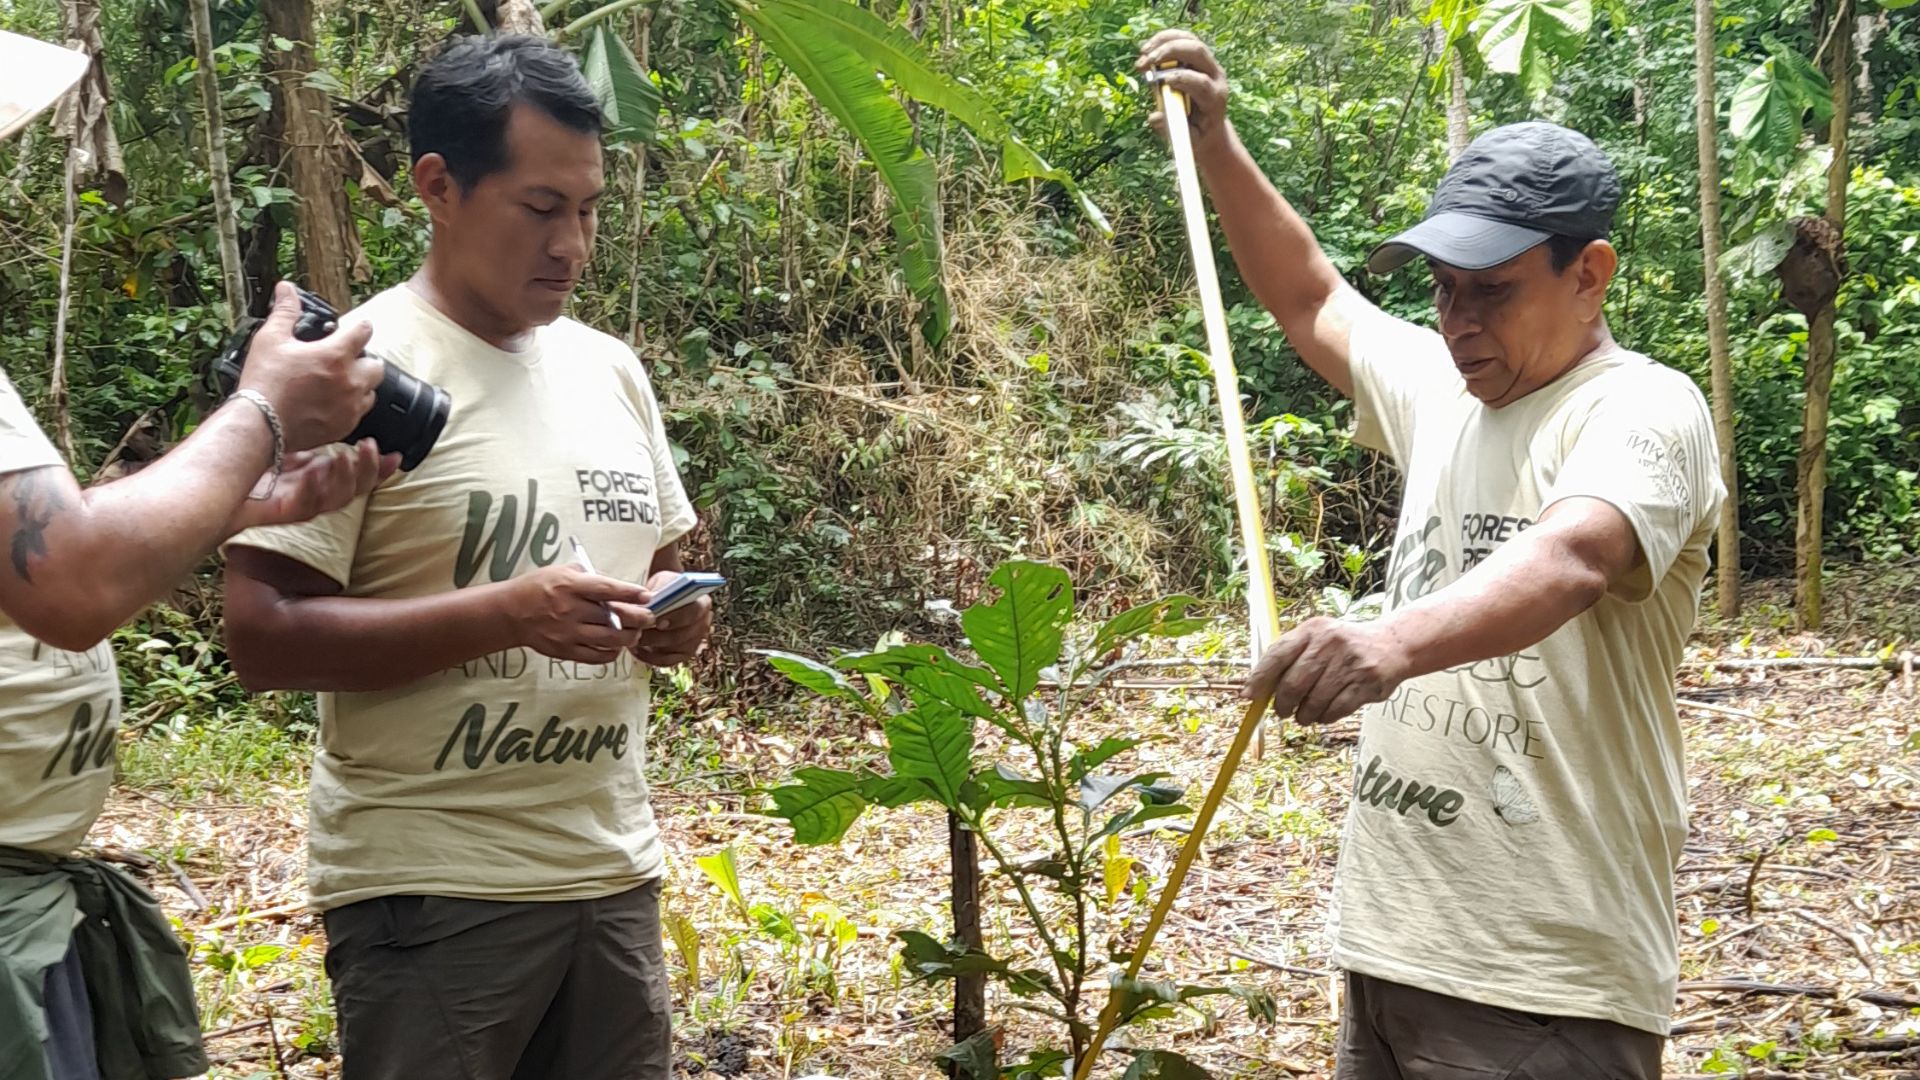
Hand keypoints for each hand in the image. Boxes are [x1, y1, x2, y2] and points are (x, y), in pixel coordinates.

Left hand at [224, 439, 399, 533]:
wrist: (215, 485)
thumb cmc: (246, 463)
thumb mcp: (285, 441)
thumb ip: (310, 429)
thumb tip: (332, 403)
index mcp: (319, 476)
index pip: (359, 475)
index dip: (379, 468)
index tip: (395, 456)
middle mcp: (315, 492)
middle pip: (356, 489)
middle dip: (369, 469)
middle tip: (369, 446)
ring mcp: (302, 504)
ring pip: (338, 499)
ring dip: (347, 478)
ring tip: (344, 456)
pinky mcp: (285, 512)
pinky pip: (307, 506)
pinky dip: (313, 489)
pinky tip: (311, 472)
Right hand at [238, 281, 385, 451]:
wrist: (260, 424)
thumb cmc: (265, 382)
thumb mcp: (271, 339)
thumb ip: (285, 312)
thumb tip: (286, 289)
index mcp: (335, 356)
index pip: (363, 332)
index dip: (361, 327)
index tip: (358, 328)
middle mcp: (350, 381)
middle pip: (376, 366)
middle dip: (365, 360)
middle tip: (347, 359)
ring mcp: (350, 406)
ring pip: (371, 391)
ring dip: (361, 383)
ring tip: (340, 381)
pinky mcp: (345, 426)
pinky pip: (360, 412)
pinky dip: (352, 405)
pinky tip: (334, 402)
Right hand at [509, 564, 654, 663]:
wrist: (510, 612)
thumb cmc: (538, 587)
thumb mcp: (561, 571)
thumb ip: (589, 576)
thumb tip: (617, 585)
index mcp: (571, 587)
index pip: (607, 590)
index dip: (631, 594)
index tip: (648, 596)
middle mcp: (571, 610)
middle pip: (614, 618)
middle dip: (639, 619)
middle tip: (650, 618)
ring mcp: (568, 633)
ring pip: (610, 640)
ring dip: (629, 637)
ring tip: (636, 633)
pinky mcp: (565, 650)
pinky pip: (596, 656)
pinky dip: (611, 653)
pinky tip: (616, 646)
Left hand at [630, 569, 712, 667]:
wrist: (664, 598)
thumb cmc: (664, 588)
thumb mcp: (662, 581)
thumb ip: (657, 590)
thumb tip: (647, 599)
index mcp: (702, 603)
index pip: (694, 612)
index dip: (676, 618)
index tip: (656, 621)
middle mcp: (703, 624)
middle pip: (683, 635)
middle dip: (658, 636)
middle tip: (637, 633)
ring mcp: (694, 641)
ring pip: (674, 649)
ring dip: (651, 645)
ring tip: (633, 638)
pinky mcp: (683, 655)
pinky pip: (666, 661)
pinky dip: (649, 657)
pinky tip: (636, 649)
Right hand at [1136, 30, 1230, 146]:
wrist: (1209, 126)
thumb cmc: (1197, 133)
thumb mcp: (1187, 138)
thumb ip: (1171, 128)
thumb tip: (1154, 117)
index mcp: (1215, 98)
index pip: (1201, 82)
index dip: (1182, 78)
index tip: (1162, 80)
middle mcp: (1216, 76)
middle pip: (1197, 52)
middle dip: (1170, 52)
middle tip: (1146, 61)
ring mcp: (1209, 63)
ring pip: (1190, 40)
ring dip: (1165, 42)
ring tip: (1143, 52)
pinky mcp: (1200, 56)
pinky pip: (1184, 39)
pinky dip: (1165, 38)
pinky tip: (1148, 47)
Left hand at [1242, 617, 1408, 725]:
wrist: (1392, 644)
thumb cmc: (1343, 646)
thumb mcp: (1317, 638)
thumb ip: (1290, 657)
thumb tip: (1256, 689)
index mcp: (1313, 630)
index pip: (1277, 654)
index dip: (1258, 679)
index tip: (1247, 696)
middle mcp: (1331, 643)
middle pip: (1294, 683)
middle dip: (1282, 704)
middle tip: (1282, 712)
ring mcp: (1351, 663)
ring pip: (1314, 701)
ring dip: (1304, 715)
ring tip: (1305, 715)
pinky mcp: (1367, 683)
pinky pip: (1335, 710)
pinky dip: (1325, 717)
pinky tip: (1324, 714)